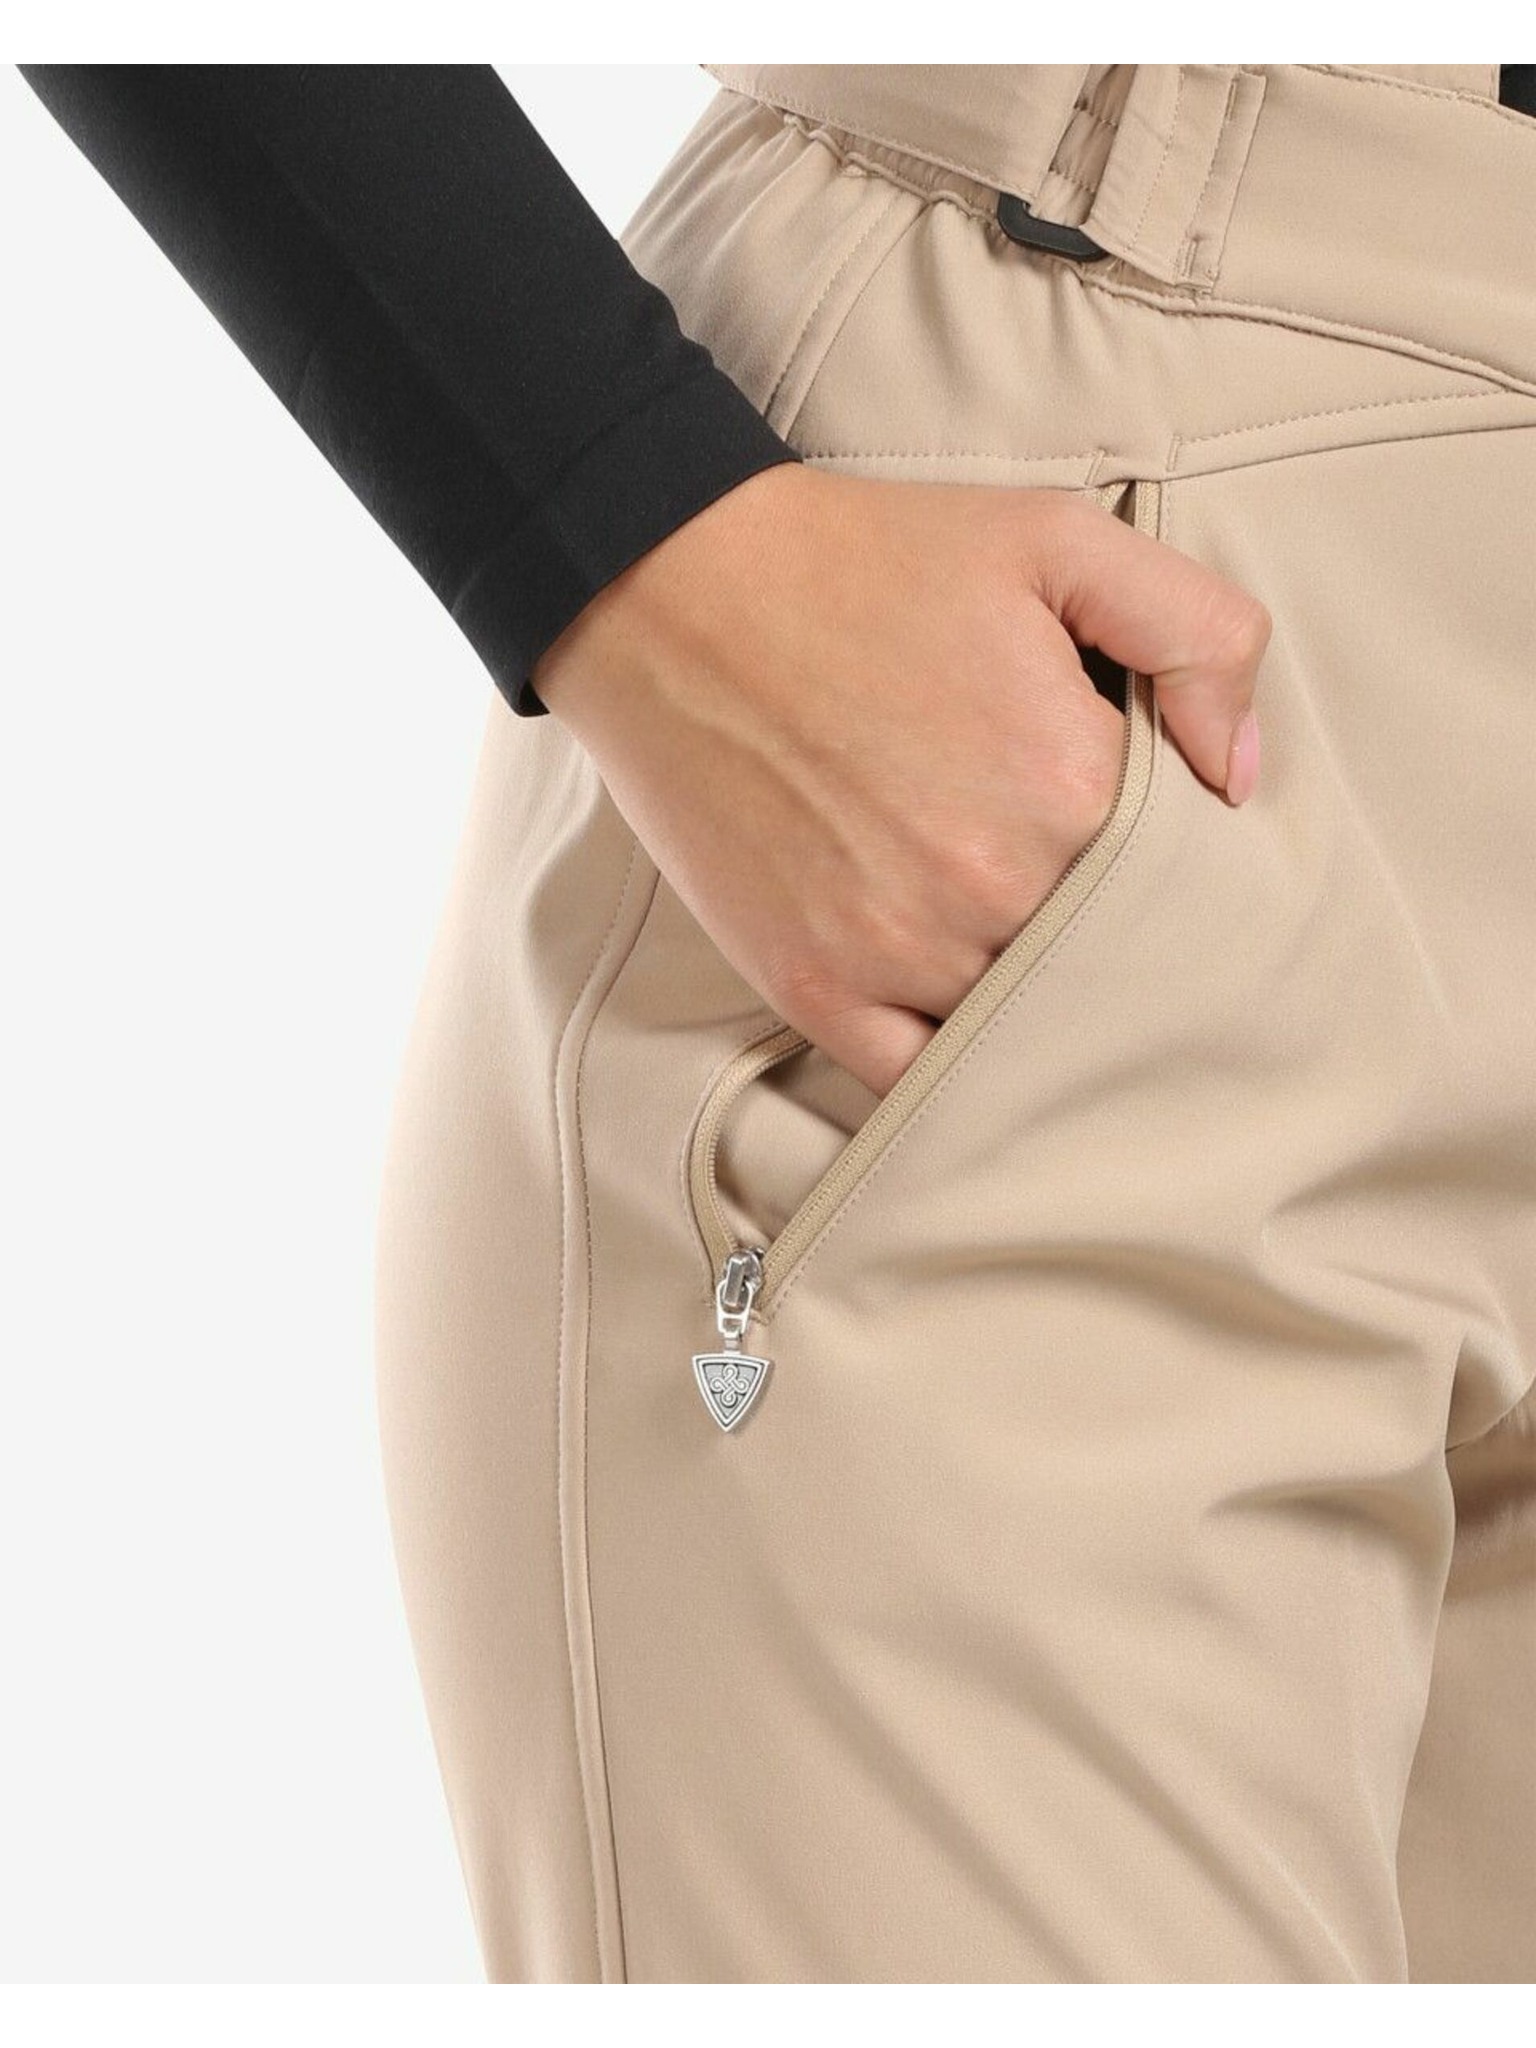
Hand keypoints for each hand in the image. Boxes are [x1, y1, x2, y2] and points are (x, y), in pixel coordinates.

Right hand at [532, 463, 1269, 1097]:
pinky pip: (918, 1080)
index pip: (1180, 875)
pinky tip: (957, 1019)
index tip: (1142, 838)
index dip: (1171, 857)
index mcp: (1068, 783)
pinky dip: (949, 1062)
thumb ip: (1196, 635)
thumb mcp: (1056, 539)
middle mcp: (992, 887)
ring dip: (1035, 999)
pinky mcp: (814, 990)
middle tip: (1072, 885)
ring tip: (1008, 934)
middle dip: (1106, 929)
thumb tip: (1240, 777)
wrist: (670, 593)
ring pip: (1022, 1026)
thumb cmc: (865, 561)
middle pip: (1105, 959)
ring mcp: (897, 951)